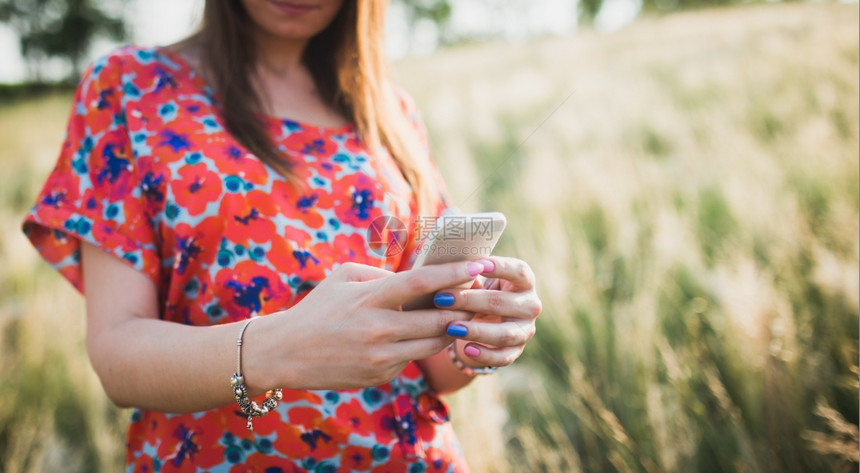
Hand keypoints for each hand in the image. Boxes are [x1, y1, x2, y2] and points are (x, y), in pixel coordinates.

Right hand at [256, 261, 487, 390]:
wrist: (284, 353)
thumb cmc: (318, 308)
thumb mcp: (344, 278)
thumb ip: (382, 275)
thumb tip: (420, 280)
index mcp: (370, 299)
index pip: (422, 283)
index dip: (455, 274)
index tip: (480, 264)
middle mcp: (378, 330)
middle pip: (438, 320)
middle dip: (464, 308)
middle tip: (480, 295)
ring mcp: (380, 358)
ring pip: (433, 345)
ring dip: (450, 330)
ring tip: (461, 316)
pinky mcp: (380, 377)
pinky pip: (412, 359)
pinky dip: (421, 346)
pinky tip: (424, 336)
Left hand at [432, 256, 541, 368]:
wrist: (488, 317)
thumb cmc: (480, 289)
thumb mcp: (478, 279)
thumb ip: (469, 274)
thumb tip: (447, 270)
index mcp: (524, 281)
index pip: (519, 272)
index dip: (501, 268)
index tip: (477, 265)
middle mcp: (530, 305)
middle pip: (504, 303)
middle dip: (471, 301)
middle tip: (442, 298)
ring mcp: (526, 329)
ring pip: (505, 333)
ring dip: (477, 331)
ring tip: (452, 328)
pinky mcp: (517, 350)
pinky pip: (503, 357)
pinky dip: (485, 355)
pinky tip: (467, 349)